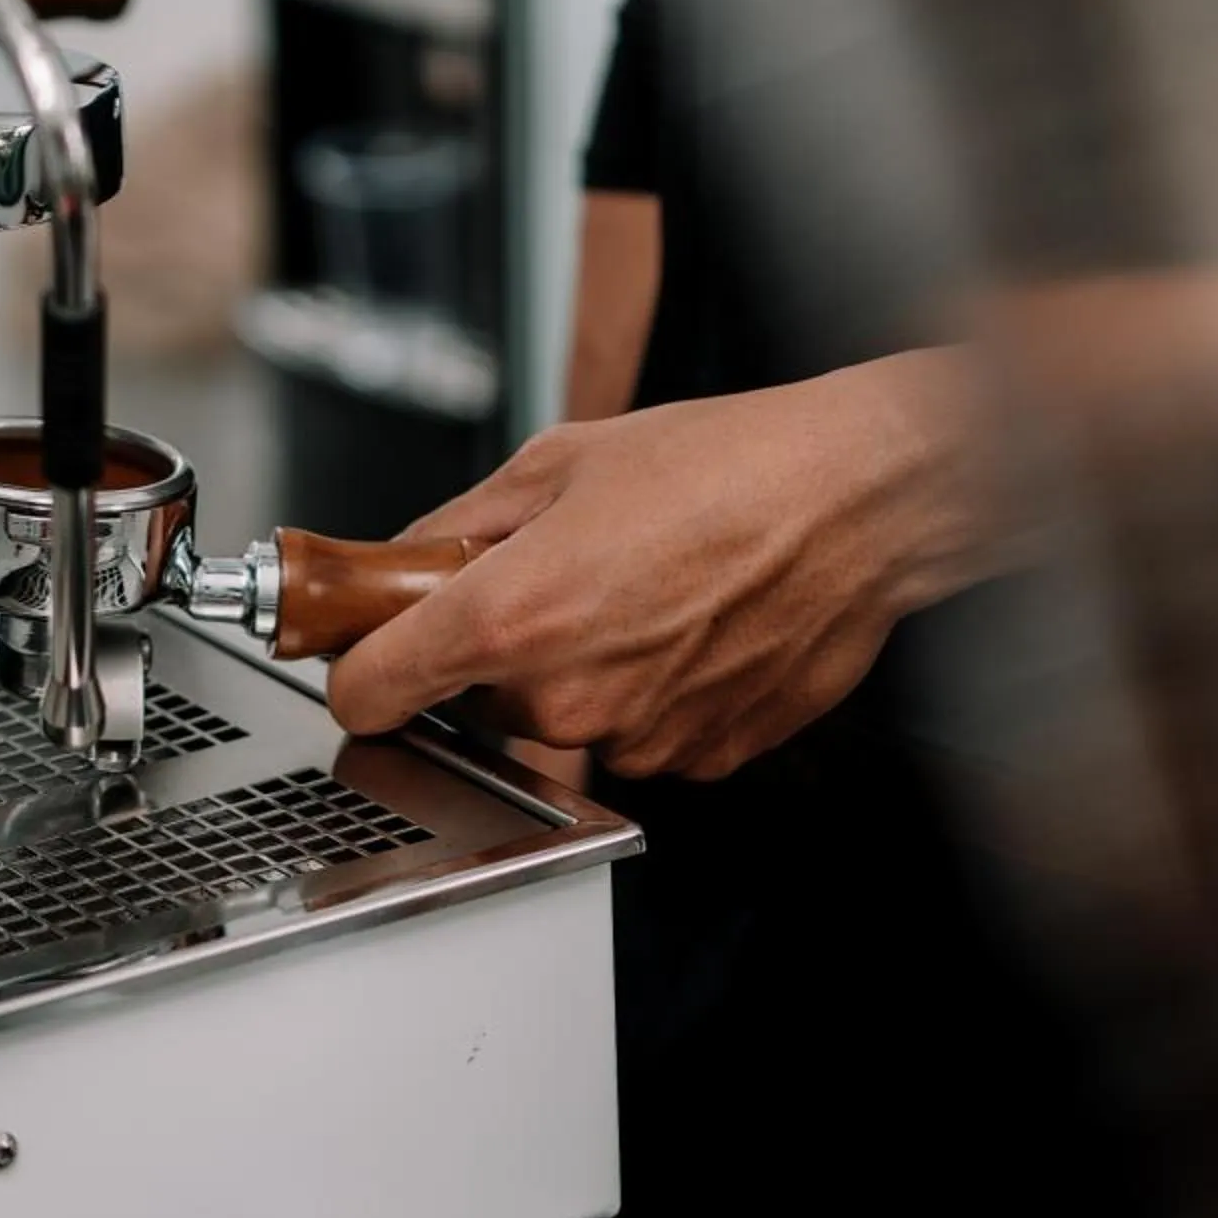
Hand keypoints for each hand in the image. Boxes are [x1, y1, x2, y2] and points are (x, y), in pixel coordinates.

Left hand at [326, 350, 994, 780]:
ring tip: (644, 591)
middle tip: (558, 576)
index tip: (364, 653)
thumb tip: (402, 558)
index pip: (368, 692)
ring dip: (578, 672)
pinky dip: (648, 693)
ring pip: (560, 721)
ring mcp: (633, 738)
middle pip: (471, 703)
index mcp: (507, 617)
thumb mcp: (561, 460)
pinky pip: (637, 735)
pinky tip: (689, 628)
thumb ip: (458, 524)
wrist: (860, 503)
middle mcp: (563, 697)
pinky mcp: (696, 758)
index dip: (357, 668)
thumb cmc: (731, 467)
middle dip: (493, 649)